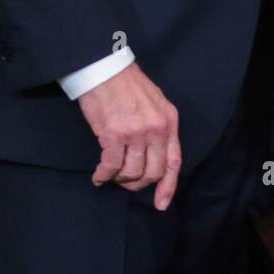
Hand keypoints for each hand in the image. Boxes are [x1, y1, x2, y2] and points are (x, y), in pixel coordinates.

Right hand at [78, 61, 181, 210]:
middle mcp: (156, 129)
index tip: (161, 204)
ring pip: (131, 172)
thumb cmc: (129, 84)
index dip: (168, 186)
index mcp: (169, 121)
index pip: (174, 161)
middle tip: (126, 182)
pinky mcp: (113, 135)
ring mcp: (136, 133)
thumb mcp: (156, 103)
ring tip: (111, 175)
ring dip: (120, 179)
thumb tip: (155, 155)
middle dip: (139, 183)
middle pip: (153, 172)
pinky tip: (98, 176)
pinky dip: (103, 175)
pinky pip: (111, 166)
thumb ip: (160, 127)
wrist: (106, 69)